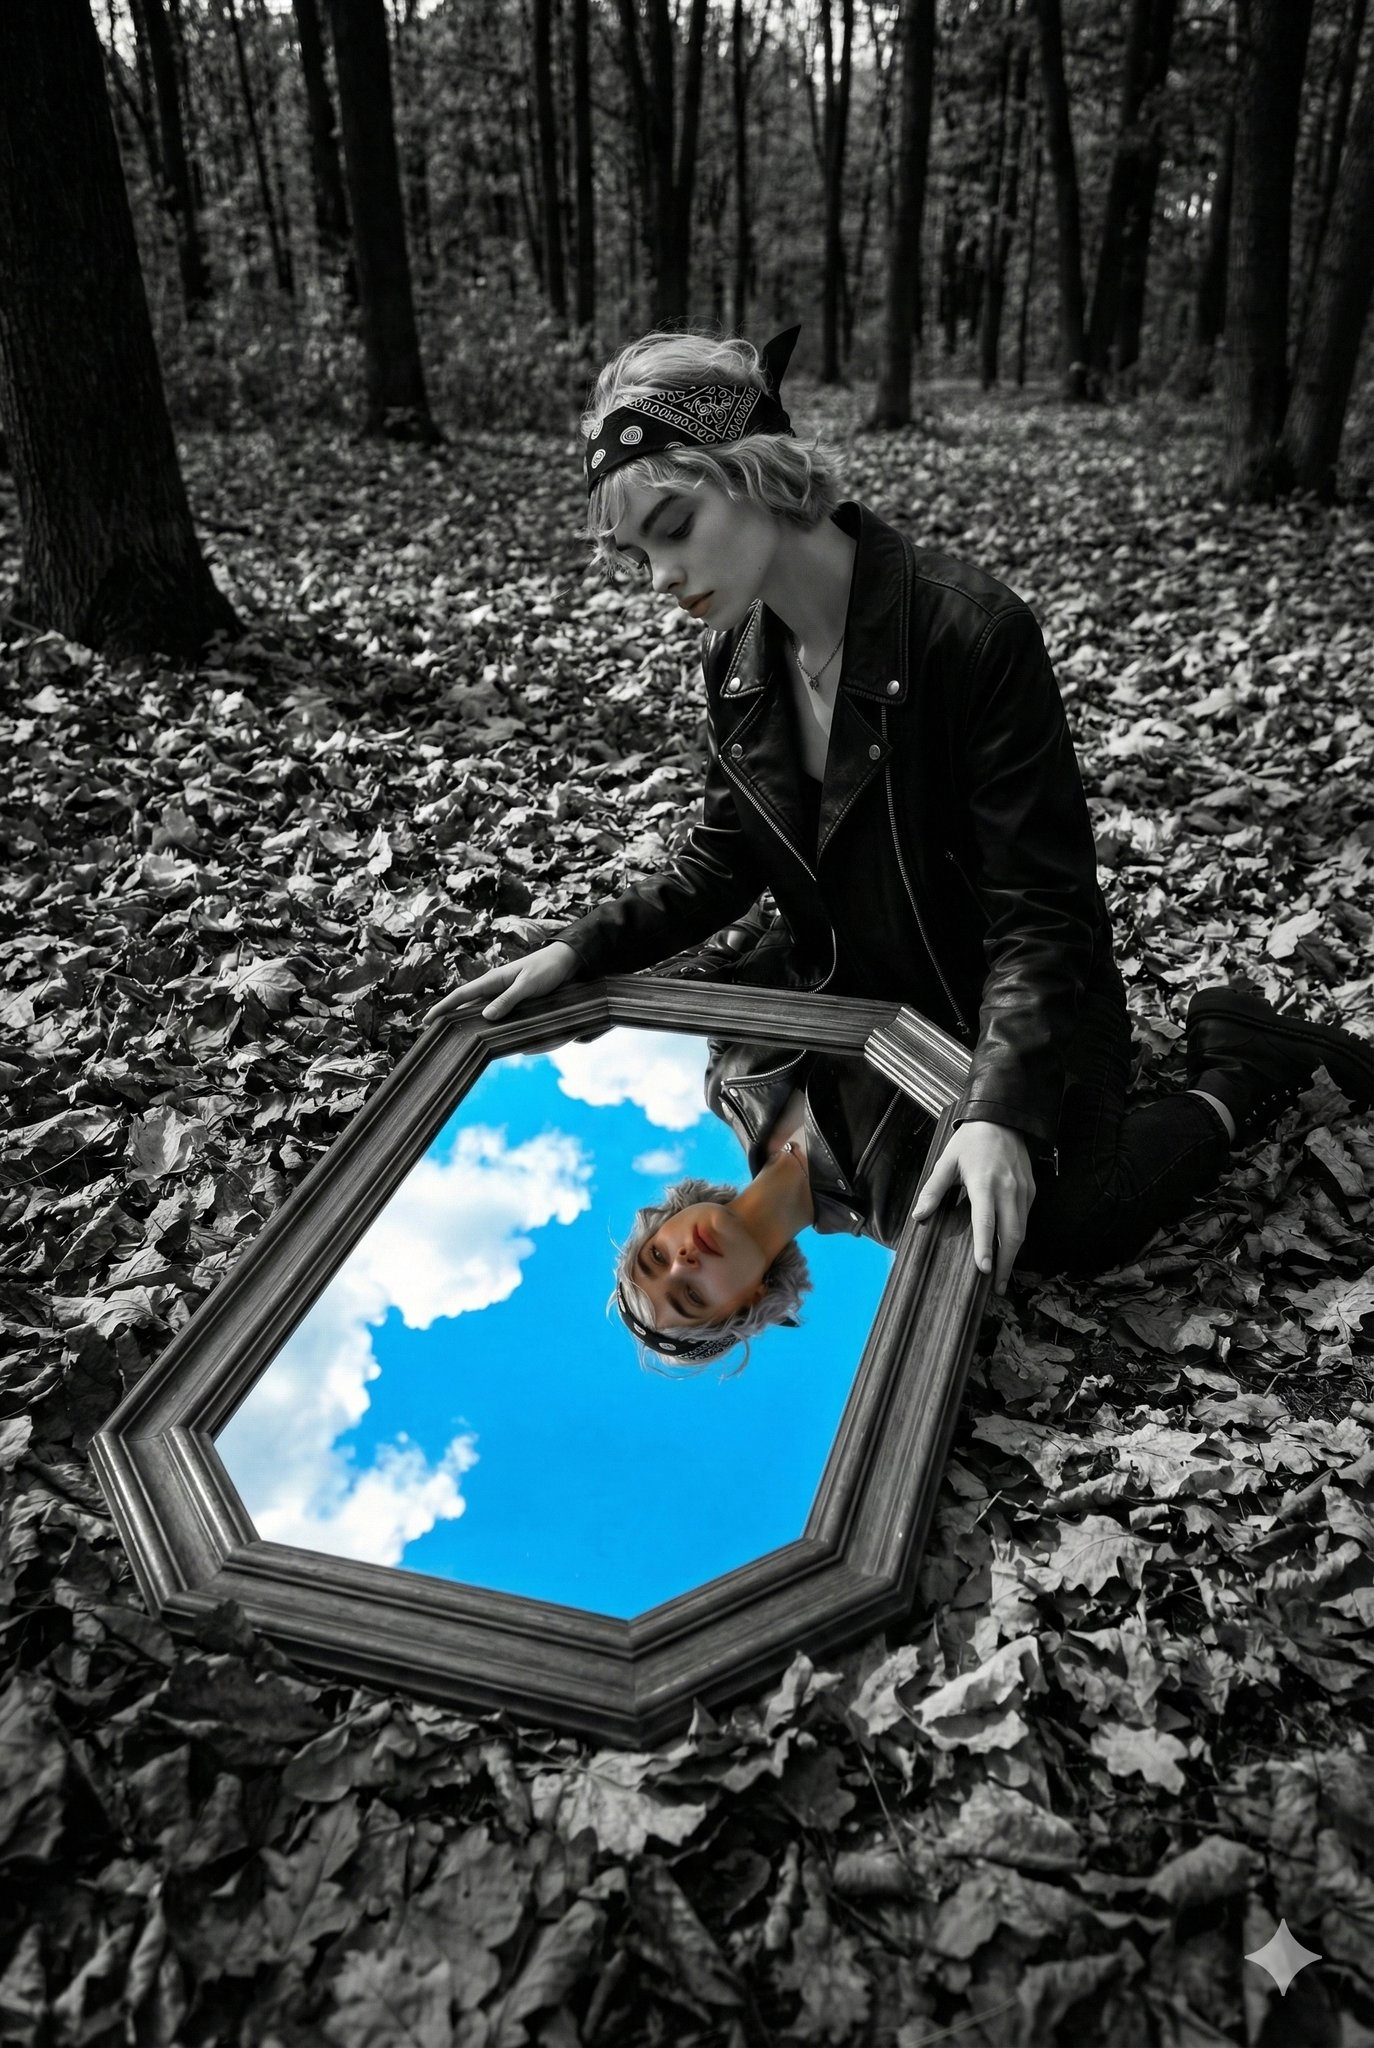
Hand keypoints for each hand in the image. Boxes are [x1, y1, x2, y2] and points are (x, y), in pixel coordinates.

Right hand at [422, 942, 578, 1025]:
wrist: (567, 962)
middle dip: (452, 1019)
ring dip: (471, 1025)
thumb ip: (508, 999)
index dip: (443, 1008)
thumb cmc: (547, 969)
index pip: (461, 995)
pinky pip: (499, 1016)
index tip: (426, 1021)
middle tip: (438, 1037)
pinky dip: (491, 1026)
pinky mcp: (516, 1003)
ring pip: (482, 1013)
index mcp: (493, 980)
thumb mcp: (528, 984)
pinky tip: (487, 1037)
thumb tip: (486, 1016)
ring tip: (458, 1041)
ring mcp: (504, 996)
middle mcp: (495, 989)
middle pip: (467, 1006)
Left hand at [911, 1120, 1035, 1294]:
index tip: (983, 1271)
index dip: (985, 1249)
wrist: (1002, 1119)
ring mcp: (1022, 1191)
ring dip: (1013, 1255)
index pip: (986, 1223)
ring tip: (1001, 1274)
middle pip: (1011, 1235)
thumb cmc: (971, 1141)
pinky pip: (1025, 1219)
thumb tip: (919, 1216)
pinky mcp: (1031, 1190)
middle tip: (995, 1286)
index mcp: (984, 1184)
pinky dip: (1018, 1237)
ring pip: (1022, 1230)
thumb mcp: (947, 1162)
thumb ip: (933, 1191)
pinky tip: (1008, 1248)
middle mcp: (1007, 1190)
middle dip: (1005, 1264)